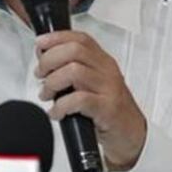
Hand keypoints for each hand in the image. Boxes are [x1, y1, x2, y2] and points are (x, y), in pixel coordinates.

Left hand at [35, 30, 146, 171]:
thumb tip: (44, 61)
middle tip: (41, 74)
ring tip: (47, 94)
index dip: (56, 38)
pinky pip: (79, 99)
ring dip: (52, 83)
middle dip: (49, 60)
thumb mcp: (92, 83)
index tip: (40, 44)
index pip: (80, 38)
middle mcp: (106, 71)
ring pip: (74, 71)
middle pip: (74, 50)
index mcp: (102, 61)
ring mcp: (108, 88)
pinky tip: (57, 112)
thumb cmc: (108, 109)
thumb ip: (72, 70)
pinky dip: (61, 106)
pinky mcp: (107, 108)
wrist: (131, 133)